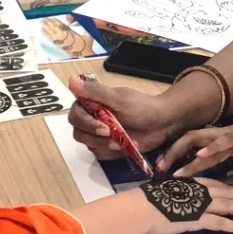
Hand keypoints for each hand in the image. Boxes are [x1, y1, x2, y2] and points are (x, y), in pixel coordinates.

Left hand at [41, 17, 94, 56]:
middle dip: (48, 22)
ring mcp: (60, 41)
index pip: (60, 25)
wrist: (84, 56)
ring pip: (51, 33)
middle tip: (43, 18)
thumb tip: (71, 16)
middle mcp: (64, 36)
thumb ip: (82, 24)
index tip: (51, 17)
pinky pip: (50, 39)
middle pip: (54, 28)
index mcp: (70, 33)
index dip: (55, 21)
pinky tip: (42, 31)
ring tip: (41, 23)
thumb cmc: (86, 44)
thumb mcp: (88, 33)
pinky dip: (46, 35)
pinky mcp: (59, 46)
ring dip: (46, 27)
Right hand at [67, 75, 183, 158]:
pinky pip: (98, 153)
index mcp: (92, 102)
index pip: (75, 113)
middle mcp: (92, 117)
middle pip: (78, 131)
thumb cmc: (142, 107)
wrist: (162, 123)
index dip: (85, 122)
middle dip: (94, 135)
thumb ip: (95, 92)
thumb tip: (70, 79)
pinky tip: (123, 147)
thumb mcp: (119, 99)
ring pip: (88, 144)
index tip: (102, 126)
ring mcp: (98, 133)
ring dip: (103, 145)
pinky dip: (110, 152)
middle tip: (112, 135)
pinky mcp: (105, 147)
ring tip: (121, 143)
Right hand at [133, 178, 232, 233]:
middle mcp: (199, 191)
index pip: (215, 185)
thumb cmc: (147, 200)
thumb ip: (178, 193)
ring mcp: (200, 204)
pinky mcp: (199, 218)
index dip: (230, 189)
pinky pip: (220, 222)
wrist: (140, 207)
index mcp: (191, 183)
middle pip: (226, 193)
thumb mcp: (167, 192)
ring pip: (228, 205)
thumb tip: (181, 198)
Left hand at [159, 111, 232, 176]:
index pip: (194, 142)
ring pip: (202, 142)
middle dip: (173, 153)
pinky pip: (224, 141)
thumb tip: (216, 162)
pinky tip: (199, 156)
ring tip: (172, 171)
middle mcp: (224, 133)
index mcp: (223, 136)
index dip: (178, 152)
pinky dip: (211, 149)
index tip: (164, 165)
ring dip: (185, 156)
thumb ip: (231, 153)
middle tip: (158, 168)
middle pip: (191, 139)